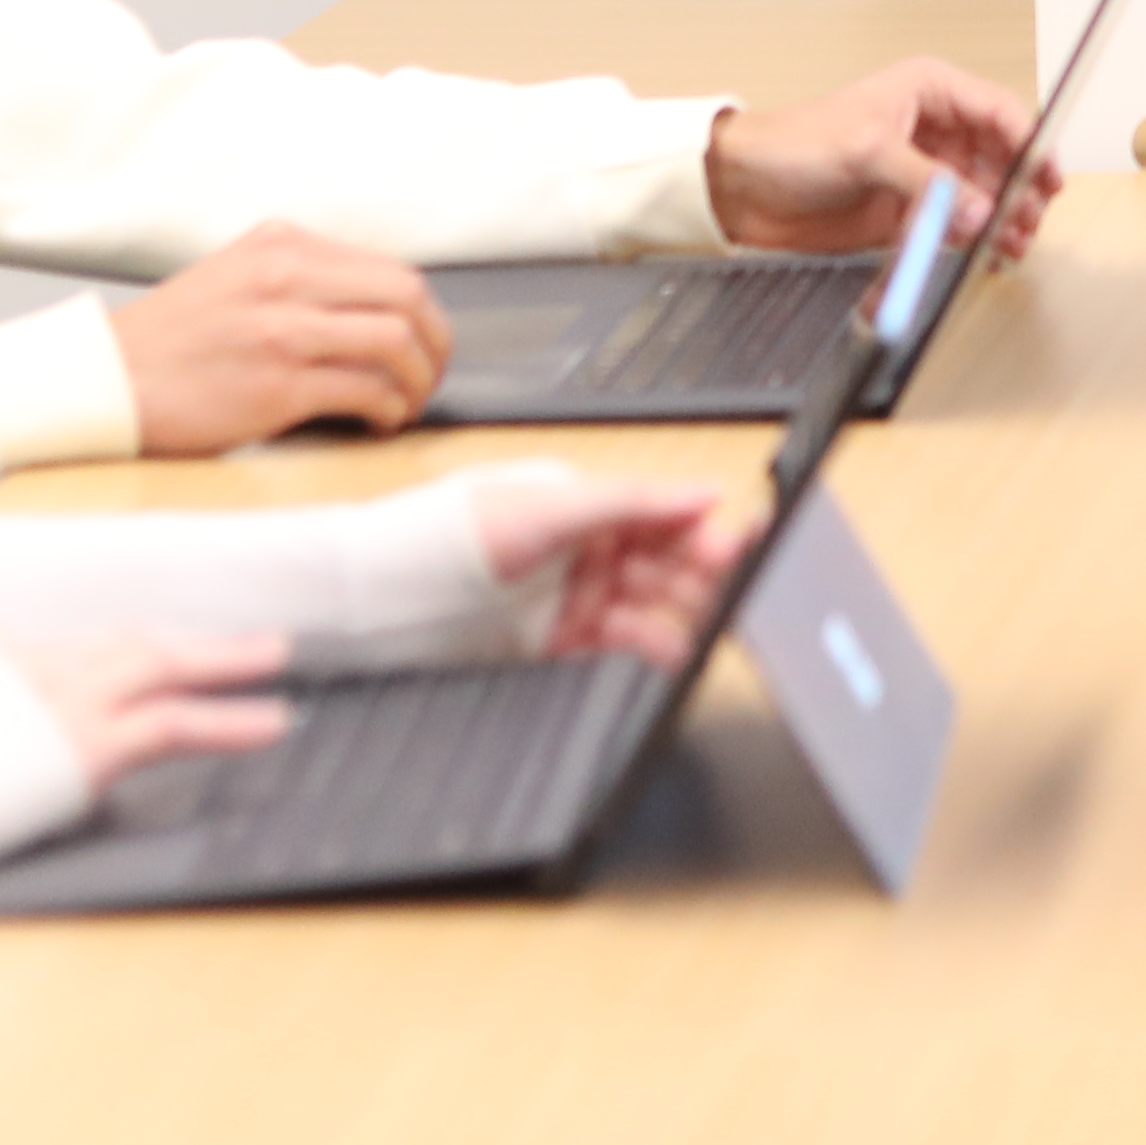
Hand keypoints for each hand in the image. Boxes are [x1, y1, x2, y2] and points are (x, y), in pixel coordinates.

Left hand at [0, 626, 288, 791]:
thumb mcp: (36, 811)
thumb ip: (84, 769)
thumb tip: (113, 745)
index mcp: (80, 743)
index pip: (178, 722)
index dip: (233, 720)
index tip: (278, 719)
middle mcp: (60, 691)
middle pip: (159, 659)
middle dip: (221, 655)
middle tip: (272, 649)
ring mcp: (21, 660)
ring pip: (108, 641)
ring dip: (160, 645)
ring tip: (198, 649)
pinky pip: (48, 647)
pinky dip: (78, 658)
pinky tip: (89, 667)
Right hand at [108, 224, 450, 447]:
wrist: (105, 381)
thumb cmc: (170, 341)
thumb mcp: (236, 276)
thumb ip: (298, 278)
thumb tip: (372, 309)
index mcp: (281, 243)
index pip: (388, 268)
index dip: (421, 312)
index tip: (423, 342)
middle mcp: (286, 275)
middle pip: (406, 297)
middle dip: (434, 342)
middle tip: (428, 375)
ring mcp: (283, 328)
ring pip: (395, 341)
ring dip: (416, 380)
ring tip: (404, 405)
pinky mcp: (277, 384)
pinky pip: (364, 391)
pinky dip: (386, 410)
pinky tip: (376, 423)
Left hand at [460, 470, 745, 663]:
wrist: (402, 593)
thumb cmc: (463, 531)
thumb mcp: (553, 506)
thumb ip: (630, 502)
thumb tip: (702, 492)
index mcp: (595, 504)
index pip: (668, 513)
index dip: (707, 526)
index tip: (743, 539)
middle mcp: (596, 546)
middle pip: (670, 560)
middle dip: (706, 571)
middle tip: (735, 584)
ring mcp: (586, 592)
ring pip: (656, 602)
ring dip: (689, 611)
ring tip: (712, 624)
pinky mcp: (573, 637)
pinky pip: (630, 640)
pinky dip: (659, 646)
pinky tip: (679, 652)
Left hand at [704, 58, 1043, 254]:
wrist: (745, 188)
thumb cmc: (796, 143)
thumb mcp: (867, 150)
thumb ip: (927, 182)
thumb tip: (979, 209)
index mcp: (930, 90)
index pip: (1000, 111)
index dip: (1031, 143)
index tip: (1047, 178)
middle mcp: (936, 128)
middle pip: (1002, 156)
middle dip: (1019, 189)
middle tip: (1026, 222)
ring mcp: (925, 170)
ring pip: (985, 194)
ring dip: (1001, 219)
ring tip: (1011, 245)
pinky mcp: (911, 210)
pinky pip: (956, 224)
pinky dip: (972, 240)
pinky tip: (984, 255)